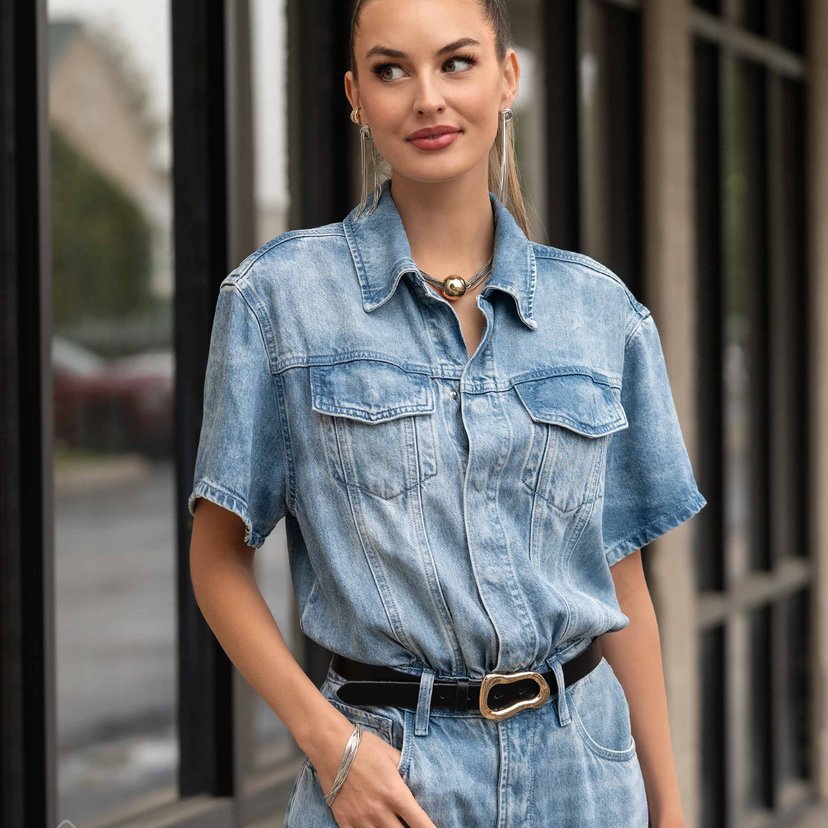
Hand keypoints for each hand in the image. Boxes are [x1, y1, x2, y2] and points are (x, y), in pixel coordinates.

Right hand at [308, 713, 436, 827]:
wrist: (331, 746)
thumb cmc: (364, 747)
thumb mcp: (393, 756)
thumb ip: (406, 774)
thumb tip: (416, 786)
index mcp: (395, 794)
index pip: (420, 824)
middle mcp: (379, 811)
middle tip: (410, 824)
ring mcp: (361, 819)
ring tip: (392, 824)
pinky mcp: (345, 822)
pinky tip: (375, 827)